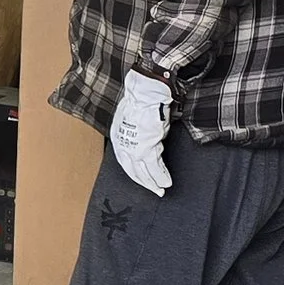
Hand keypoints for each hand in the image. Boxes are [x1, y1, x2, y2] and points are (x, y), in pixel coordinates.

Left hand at [109, 69, 172, 195]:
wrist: (146, 94)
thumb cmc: (141, 102)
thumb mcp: (131, 119)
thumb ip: (135, 132)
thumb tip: (145, 140)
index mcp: (117, 138)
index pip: (124, 161)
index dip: (134, 172)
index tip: (141, 179)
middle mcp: (123, 145)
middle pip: (132, 170)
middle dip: (143, 182)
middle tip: (154, 190)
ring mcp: (134, 148)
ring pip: (143, 172)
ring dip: (153, 183)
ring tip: (161, 189)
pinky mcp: (147, 148)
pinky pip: (155, 167)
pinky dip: (161, 176)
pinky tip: (165, 182)